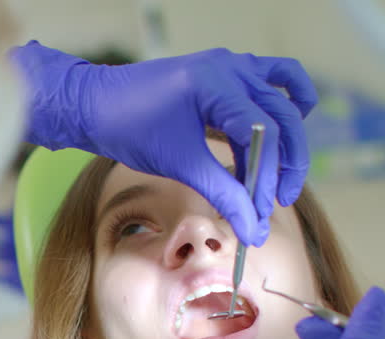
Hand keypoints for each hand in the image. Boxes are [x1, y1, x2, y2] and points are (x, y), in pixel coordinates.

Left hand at [10, 42, 317, 247]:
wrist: (98, 105)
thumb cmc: (130, 128)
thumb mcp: (180, 165)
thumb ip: (223, 195)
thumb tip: (254, 228)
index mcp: (216, 83)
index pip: (263, 134)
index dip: (266, 178)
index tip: (260, 213)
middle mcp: (230, 68)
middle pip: (281, 118)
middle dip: (283, 166)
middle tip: (275, 203)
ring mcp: (231, 65)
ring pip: (283, 101)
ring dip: (286, 142)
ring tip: (277, 182)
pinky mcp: (227, 73)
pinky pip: (275, 79)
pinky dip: (285, 106)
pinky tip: (281, 136)